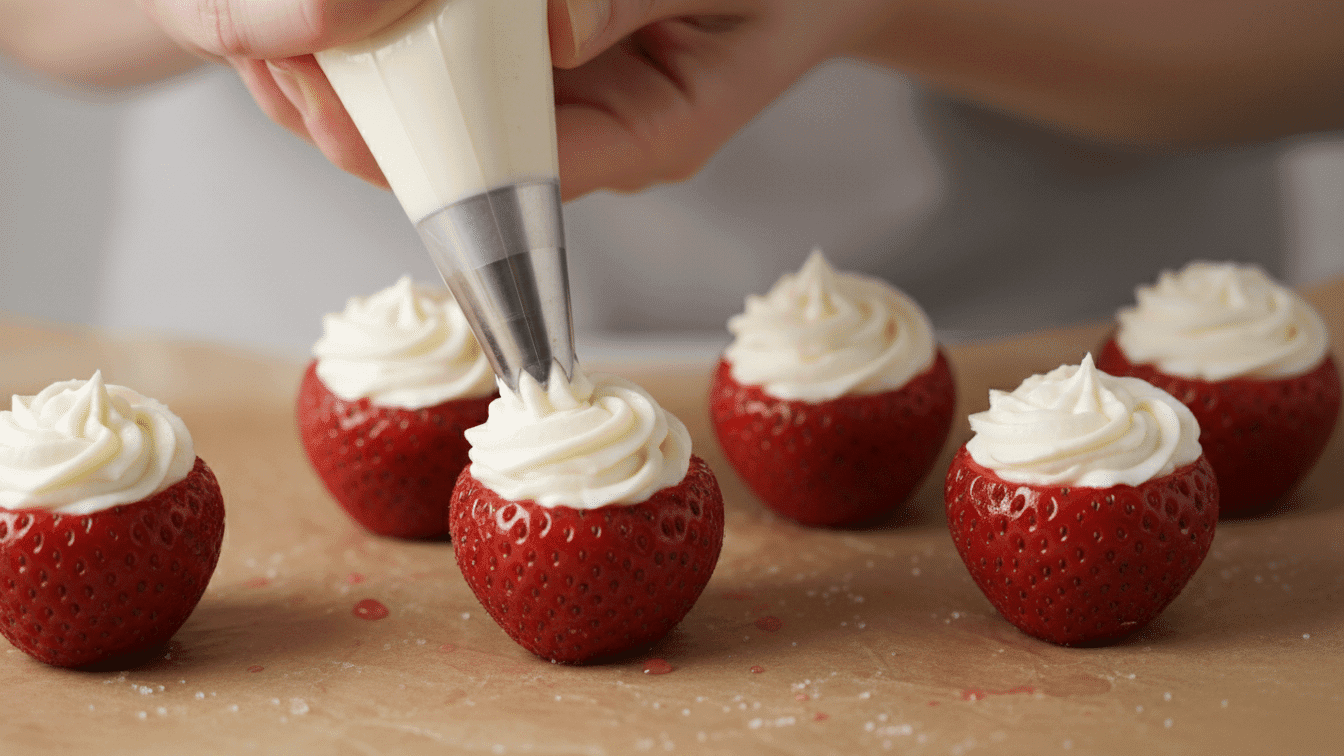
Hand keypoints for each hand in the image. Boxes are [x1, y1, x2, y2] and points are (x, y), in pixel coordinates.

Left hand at [136, 0, 893, 199]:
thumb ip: (634, 3)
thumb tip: (545, 27)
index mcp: (636, 141)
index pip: (498, 176)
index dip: (399, 145)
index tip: (317, 90)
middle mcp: (583, 135)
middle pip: (442, 155)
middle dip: (346, 107)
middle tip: (269, 46)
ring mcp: (560, 101)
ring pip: (436, 111)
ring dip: (355, 70)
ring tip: (276, 27)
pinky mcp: (547, 61)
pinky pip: (460, 65)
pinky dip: (397, 35)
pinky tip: (341, 20)